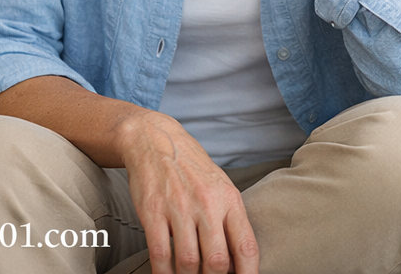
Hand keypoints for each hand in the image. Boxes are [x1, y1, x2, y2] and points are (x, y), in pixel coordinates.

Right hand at [118, 108, 258, 273]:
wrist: (156, 140)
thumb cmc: (191, 168)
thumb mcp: (220, 186)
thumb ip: (229, 220)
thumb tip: (237, 261)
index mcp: (229, 199)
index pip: (246, 246)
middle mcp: (208, 203)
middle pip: (218, 261)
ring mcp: (180, 208)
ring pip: (189, 263)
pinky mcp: (154, 212)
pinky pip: (160, 255)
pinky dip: (163, 273)